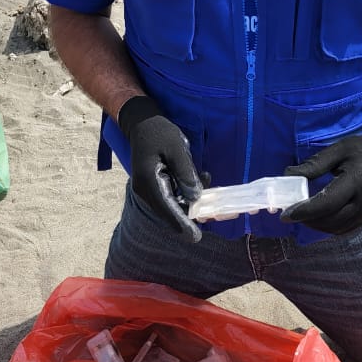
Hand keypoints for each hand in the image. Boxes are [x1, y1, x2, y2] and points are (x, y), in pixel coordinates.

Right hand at [118, 96, 204, 242]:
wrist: (141, 123)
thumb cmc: (159, 133)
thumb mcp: (176, 148)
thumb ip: (186, 173)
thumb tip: (196, 197)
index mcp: (149, 182)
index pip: (167, 209)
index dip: (183, 224)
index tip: (195, 237)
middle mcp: (147, 192)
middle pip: (172, 212)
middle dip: (194, 215)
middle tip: (219, 215)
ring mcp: (150, 191)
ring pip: (174, 206)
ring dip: (195, 202)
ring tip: (213, 186)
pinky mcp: (156, 188)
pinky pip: (174, 198)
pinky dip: (189, 193)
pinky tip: (204, 178)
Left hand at [281, 110, 361, 235]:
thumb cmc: (361, 149)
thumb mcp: (337, 150)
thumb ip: (313, 165)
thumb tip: (287, 176)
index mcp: (357, 181)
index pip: (327, 203)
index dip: (305, 211)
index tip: (285, 214)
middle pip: (330, 220)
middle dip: (306, 220)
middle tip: (288, 213)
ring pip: (335, 228)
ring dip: (314, 225)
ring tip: (300, 214)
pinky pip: (342, 229)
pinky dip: (326, 227)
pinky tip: (314, 217)